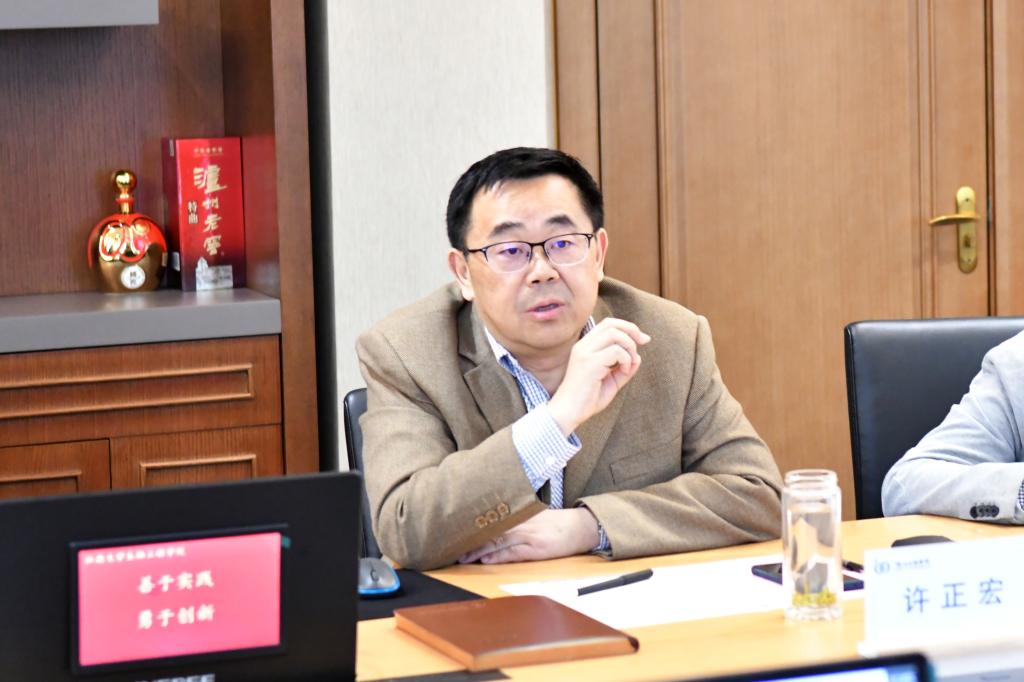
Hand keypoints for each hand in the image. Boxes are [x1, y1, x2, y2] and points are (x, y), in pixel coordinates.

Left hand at [457, 508, 599, 563]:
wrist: (581, 527)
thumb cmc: (556, 523)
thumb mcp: (534, 516)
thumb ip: (514, 520)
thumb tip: (493, 526)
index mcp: (520, 513)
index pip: (492, 518)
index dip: (474, 526)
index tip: (456, 530)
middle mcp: (522, 522)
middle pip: (491, 530)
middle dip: (471, 540)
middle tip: (452, 546)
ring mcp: (529, 535)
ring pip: (498, 542)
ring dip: (479, 550)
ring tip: (463, 557)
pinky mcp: (536, 549)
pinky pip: (513, 553)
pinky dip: (498, 556)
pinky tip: (485, 559)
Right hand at [547, 318, 650, 434]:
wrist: (569, 413)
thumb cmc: (588, 398)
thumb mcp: (611, 381)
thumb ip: (624, 368)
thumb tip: (638, 356)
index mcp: (586, 346)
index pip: (608, 324)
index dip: (628, 327)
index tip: (643, 340)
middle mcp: (583, 346)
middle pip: (611, 324)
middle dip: (632, 331)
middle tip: (644, 343)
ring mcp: (585, 353)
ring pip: (615, 334)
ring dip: (630, 347)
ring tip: (629, 364)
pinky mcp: (589, 363)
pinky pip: (616, 351)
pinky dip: (626, 359)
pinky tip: (622, 372)